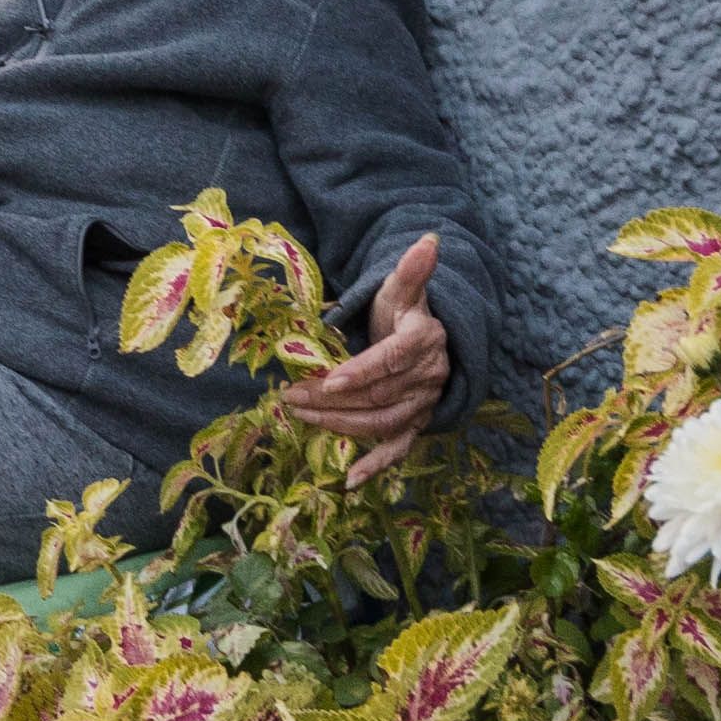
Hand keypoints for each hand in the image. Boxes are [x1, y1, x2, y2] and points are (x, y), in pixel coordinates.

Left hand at [283, 235, 448, 485]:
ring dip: (340, 425)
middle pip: (378, 395)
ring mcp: (423, 405)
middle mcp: (428, 377)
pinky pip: (399, 450)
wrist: (430, 342)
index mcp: (423, 340)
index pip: (390, 360)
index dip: (360, 372)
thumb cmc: (405, 314)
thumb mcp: (403, 290)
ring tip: (300, 417)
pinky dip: (377, 466)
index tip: (327, 382)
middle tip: (290, 395)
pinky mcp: (416, 425)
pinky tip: (350, 481)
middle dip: (331, 399)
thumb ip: (412, 270)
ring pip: (382, 422)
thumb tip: (429, 239)